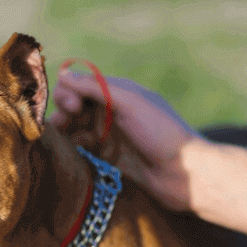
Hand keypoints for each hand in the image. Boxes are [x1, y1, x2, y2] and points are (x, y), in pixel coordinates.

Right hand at [51, 72, 204, 211]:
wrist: (185, 173)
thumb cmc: (161, 132)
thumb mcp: (129, 102)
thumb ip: (96, 88)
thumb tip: (62, 73)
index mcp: (118, 91)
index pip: (80, 84)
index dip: (69, 92)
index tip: (74, 108)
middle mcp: (111, 110)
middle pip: (73, 104)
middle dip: (63, 111)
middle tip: (62, 124)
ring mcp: (109, 134)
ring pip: (74, 126)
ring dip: (64, 129)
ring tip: (62, 139)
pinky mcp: (108, 157)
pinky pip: (81, 147)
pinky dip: (72, 146)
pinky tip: (71, 151)